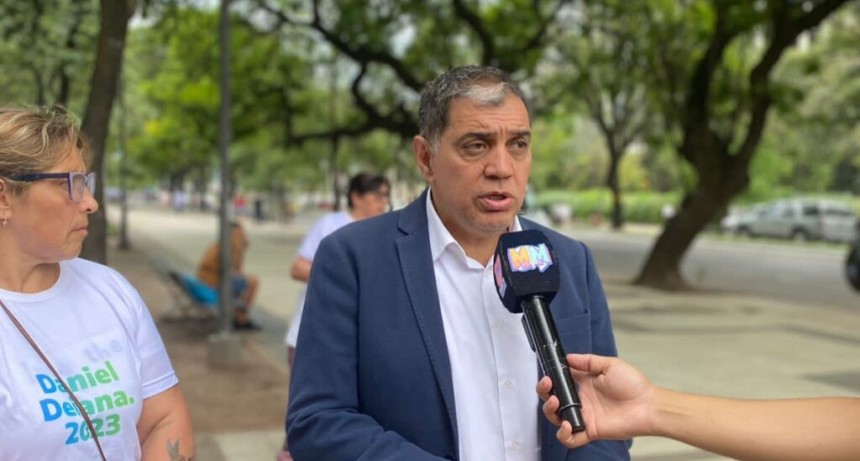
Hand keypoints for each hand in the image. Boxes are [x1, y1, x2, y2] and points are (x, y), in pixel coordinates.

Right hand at [537, 354, 653, 447]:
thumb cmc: (633, 384)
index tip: (548, 375)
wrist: (648, 405)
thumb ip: (588, 361)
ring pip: (557, 418)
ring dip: (550, 411)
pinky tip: (567, 425)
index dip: (550, 379)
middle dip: (544, 393)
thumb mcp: (610, 365)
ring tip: (555, 403)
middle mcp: (580, 400)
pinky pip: (570, 438)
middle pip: (552, 400)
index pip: (559, 382)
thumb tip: (568, 357)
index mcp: (583, 383)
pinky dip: (564, 434)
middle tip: (548, 387)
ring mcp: (584, 416)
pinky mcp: (589, 431)